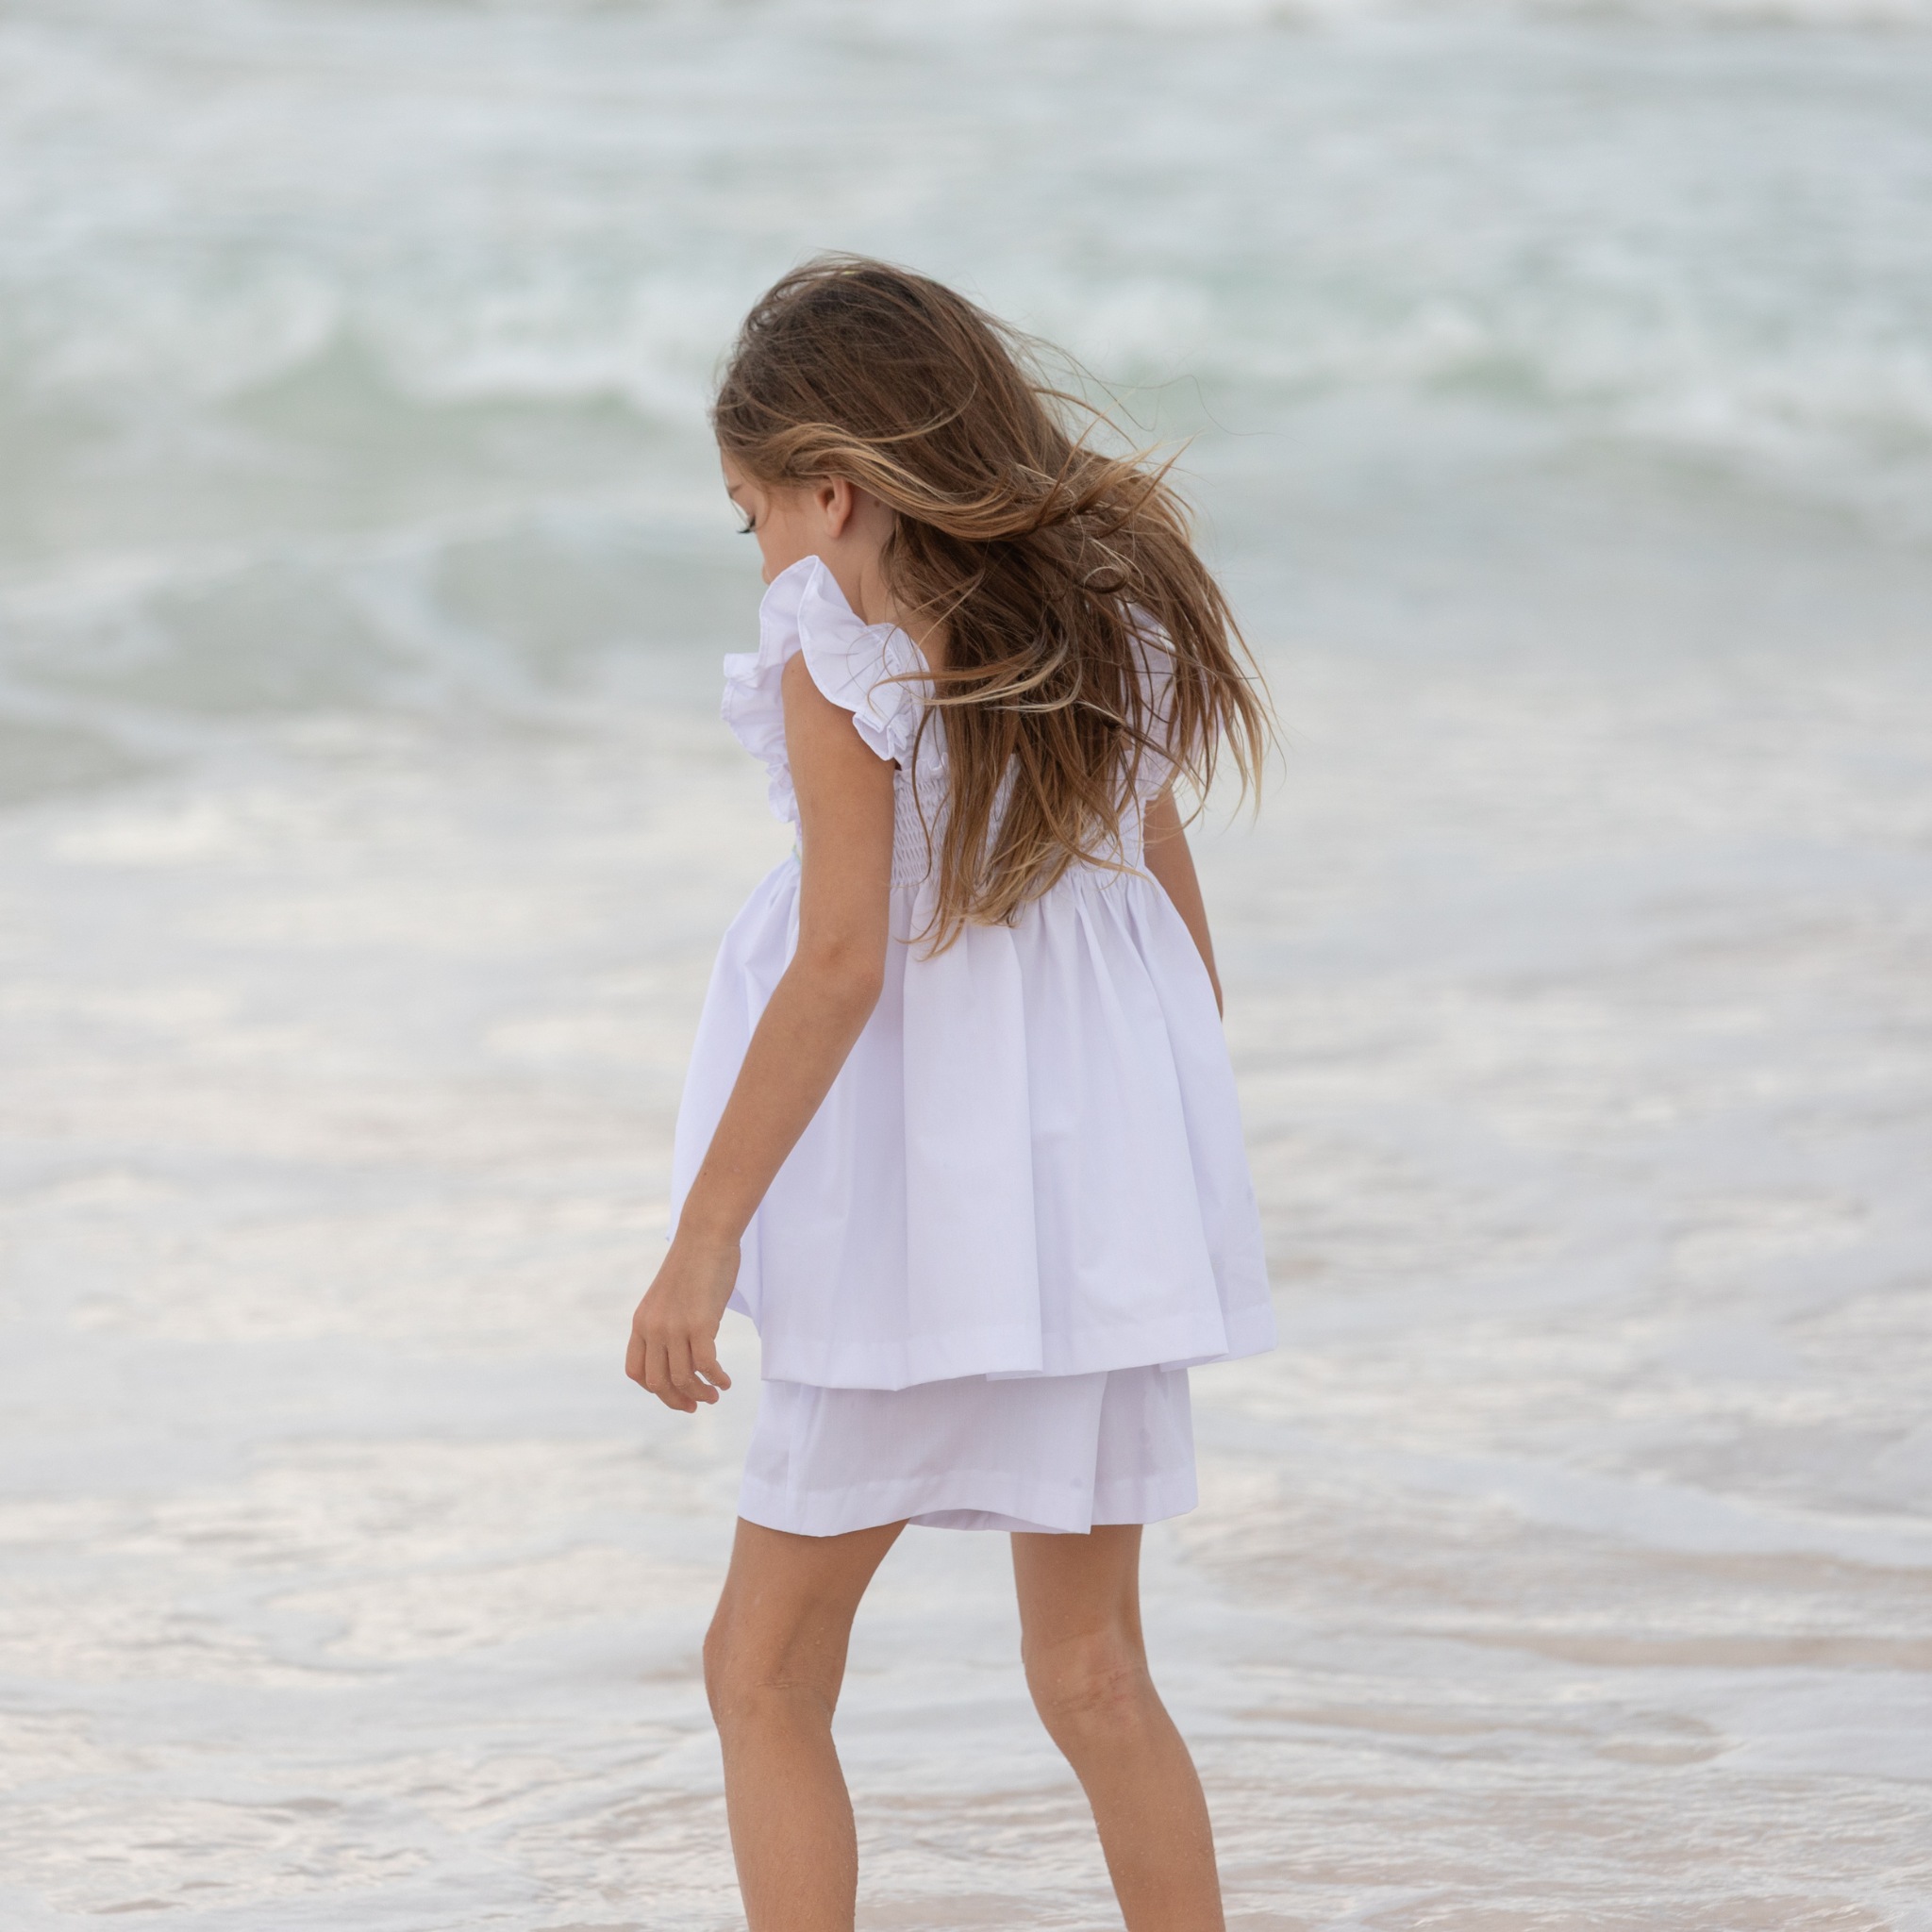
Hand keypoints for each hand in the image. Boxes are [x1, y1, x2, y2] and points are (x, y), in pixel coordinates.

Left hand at [625, 1232, 738, 1411]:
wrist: (705, 1236)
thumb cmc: (692, 1264)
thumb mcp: (667, 1298)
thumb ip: (666, 1324)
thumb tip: (680, 1353)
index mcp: (641, 1322)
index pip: (636, 1371)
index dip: (654, 1390)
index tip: (675, 1395)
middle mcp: (653, 1328)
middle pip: (657, 1382)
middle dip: (676, 1399)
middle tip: (696, 1405)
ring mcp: (675, 1327)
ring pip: (682, 1377)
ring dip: (700, 1393)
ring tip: (715, 1395)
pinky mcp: (701, 1324)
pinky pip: (706, 1365)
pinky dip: (716, 1379)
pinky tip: (725, 1382)